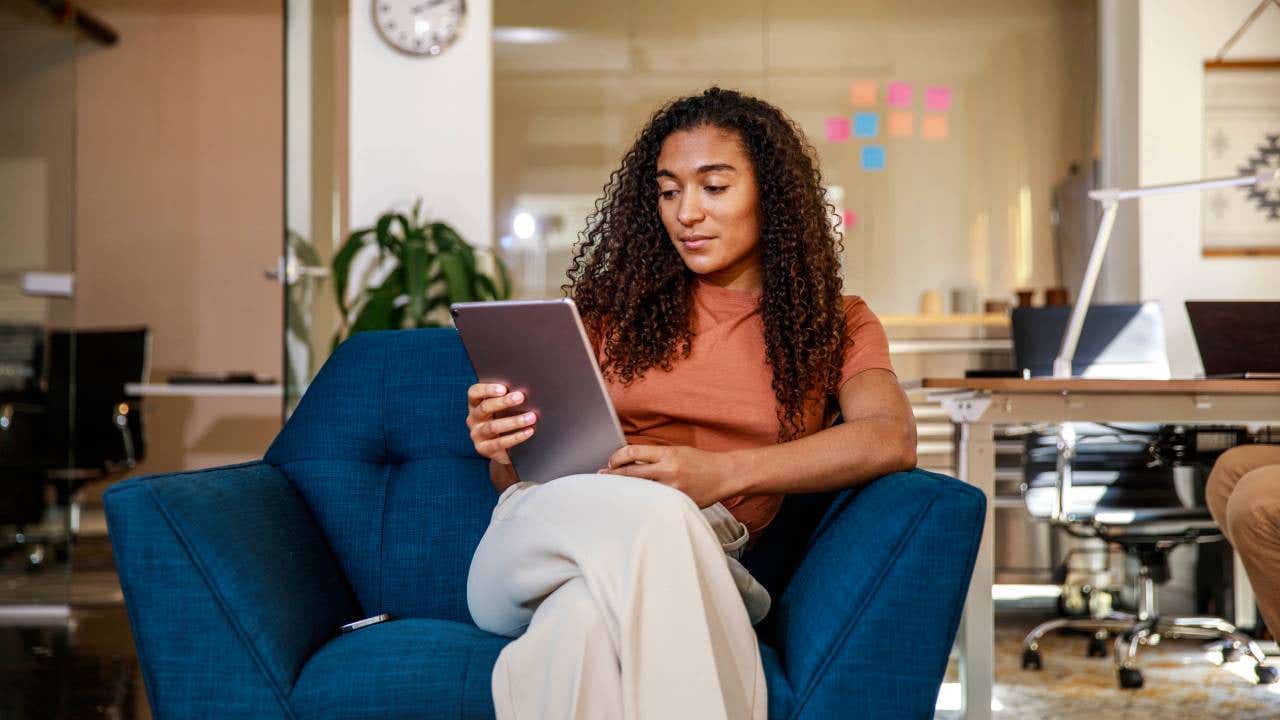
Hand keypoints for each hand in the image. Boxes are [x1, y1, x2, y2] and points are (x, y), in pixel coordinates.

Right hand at [466, 383, 536, 464]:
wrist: (505, 449)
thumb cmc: (506, 420)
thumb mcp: (504, 409)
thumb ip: (509, 398)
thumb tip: (526, 391)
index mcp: (476, 404)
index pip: (474, 392)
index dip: (487, 389)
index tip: (503, 388)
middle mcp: (473, 418)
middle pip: (484, 408)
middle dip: (504, 402)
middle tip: (521, 397)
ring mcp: (477, 434)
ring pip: (493, 426)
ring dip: (514, 421)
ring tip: (531, 417)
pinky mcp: (483, 448)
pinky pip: (499, 443)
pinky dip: (516, 437)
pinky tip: (529, 431)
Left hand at [599, 444, 739, 507]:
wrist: (725, 475)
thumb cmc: (700, 462)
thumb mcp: (677, 451)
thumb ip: (655, 457)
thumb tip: (629, 462)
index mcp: (668, 454)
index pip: (633, 452)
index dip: (617, 457)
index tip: (611, 461)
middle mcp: (668, 471)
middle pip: (630, 474)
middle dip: (612, 475)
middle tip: (602, 476)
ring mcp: (673, 489)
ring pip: (639, 490)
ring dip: (624, 490)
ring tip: (613, 491)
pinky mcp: (677, 502)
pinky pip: (654, 502)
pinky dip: (642, 501)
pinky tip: (634, 503)